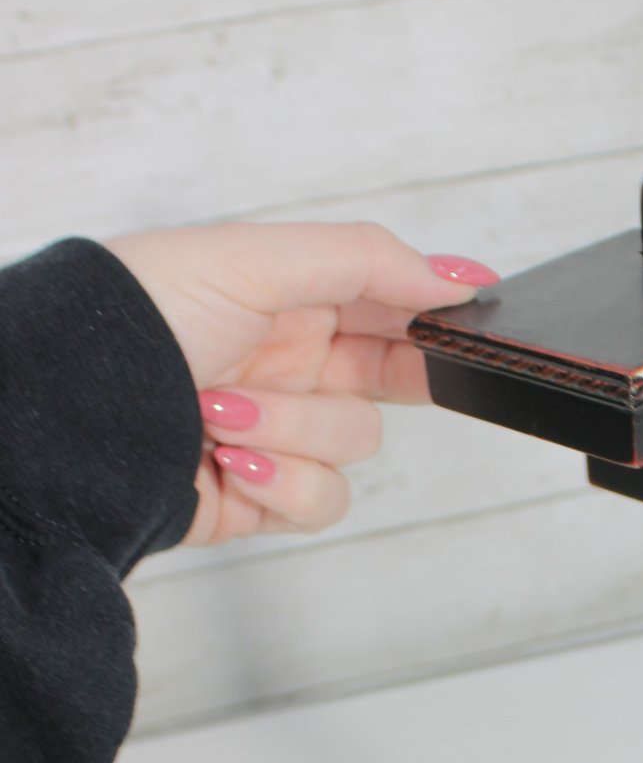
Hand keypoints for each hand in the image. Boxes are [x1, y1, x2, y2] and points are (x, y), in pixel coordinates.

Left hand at [102, 221, 497, 545]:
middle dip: (379, 374)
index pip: (391, 303)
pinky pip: (324, 502)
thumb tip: (455, 275)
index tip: (461, 318)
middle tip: (354, 365)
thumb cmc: (133, 319)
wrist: (59, 419)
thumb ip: (365, 261)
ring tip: (218, 414)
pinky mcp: (262, 497)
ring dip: (293, 431)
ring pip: (356, 443)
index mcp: (290, 295)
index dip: (431, 312)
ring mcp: (279, 432)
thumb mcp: (252, 260)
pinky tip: (228, 463)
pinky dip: (283, 485)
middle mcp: (290, 362)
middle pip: (393, 375)